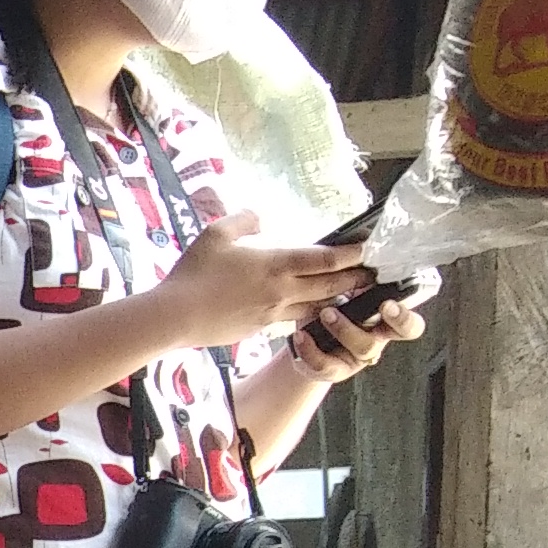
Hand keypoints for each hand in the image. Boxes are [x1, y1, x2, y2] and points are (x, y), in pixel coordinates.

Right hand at [154, 224, 374, 350]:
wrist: (174, 317)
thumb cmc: (192, 274)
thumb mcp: (214, 235)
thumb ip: (242, 221)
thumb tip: (259, 217)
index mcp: (275, 264)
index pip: (325, 258)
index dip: (351, 254)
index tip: (369, 249)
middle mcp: (282, 290)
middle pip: (330, 285)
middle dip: (355, 279)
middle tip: (373, 275)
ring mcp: (273, 314)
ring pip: (316, 307)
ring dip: (336, 300)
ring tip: (349, 293)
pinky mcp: (260, 329)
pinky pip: (292, 320)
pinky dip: (308, 314)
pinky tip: (311, 310)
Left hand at [284, 284, 427, 380]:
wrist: (304, 343)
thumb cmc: (330, 310)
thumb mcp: (345, 293)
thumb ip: (356, 280)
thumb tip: (360, 250)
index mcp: (385, 318)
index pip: (412, 321)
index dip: (408, 315)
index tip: (393, 303)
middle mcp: (378, 337)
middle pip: (401, 333)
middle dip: (395, 320)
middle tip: (383, 306)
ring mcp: (358, 356)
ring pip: (364, 347)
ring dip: (345, 328)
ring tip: (326, 313)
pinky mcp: (335, 369)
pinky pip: (326, 365)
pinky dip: (311, 350)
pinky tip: (300, 336)